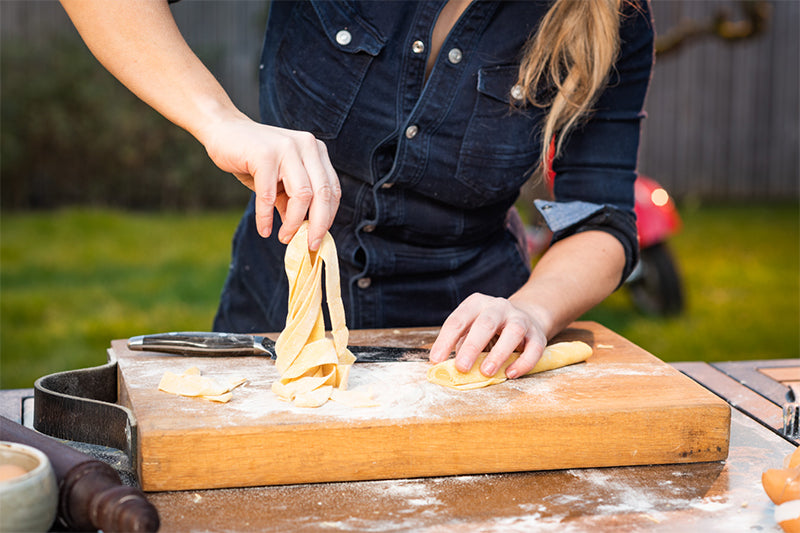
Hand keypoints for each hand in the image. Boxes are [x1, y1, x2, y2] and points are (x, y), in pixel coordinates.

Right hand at [198, 114, 339, 250]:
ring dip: (294, 223)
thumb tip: (303, 232)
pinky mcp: (264, 155)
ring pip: (302, 195)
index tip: (319, 237)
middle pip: (323, 194)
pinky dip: (266, 217)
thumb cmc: (254, 158)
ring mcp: (287, 148)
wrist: (224, 130)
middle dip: (318, 225)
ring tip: (284, 237)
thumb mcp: (280, 181)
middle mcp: (306, 146)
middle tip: (309, 245)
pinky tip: (264, 229)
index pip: (332, 189)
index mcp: (315, 151)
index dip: (329, 217)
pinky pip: (269, 195)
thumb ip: (292, 202)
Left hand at [429, 293, 547, 378]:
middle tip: (462, 367)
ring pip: (514, 331)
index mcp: (476, 304)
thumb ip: (461, 345)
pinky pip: (534, 347)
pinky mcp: (537, 333)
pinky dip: (523, 362)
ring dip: (499, 353)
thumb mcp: (471, 330)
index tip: (436, 360)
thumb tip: (447, 368)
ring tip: (487, 372)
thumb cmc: (489, 329)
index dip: (445, 340)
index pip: (458, 320)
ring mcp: (520, 318)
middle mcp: (498, 307)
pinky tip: (511, 373)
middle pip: (486, 323)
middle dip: (472, 346)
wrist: (525, 316)